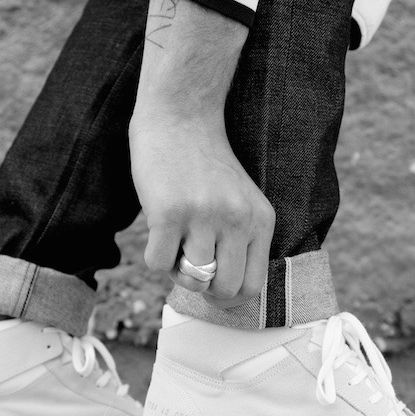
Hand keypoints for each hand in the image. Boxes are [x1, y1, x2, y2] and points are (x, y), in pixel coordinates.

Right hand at [129, 114, 273, 306]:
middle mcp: (236, 220)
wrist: (179, 118)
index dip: (228, 297)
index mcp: (260, 220)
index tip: (212, 290)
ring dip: (177, 269)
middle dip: (203, 287)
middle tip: (189, 264)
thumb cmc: (204, 167)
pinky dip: (155, 257)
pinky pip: (159, 265)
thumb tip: (217, 292)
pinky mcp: (168, 214)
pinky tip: (158, 231)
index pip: (252, 285)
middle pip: (224, 288)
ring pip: (191, 279)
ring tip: (174, 240)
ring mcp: (203, 217)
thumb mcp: (240, 201)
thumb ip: (239, 242)